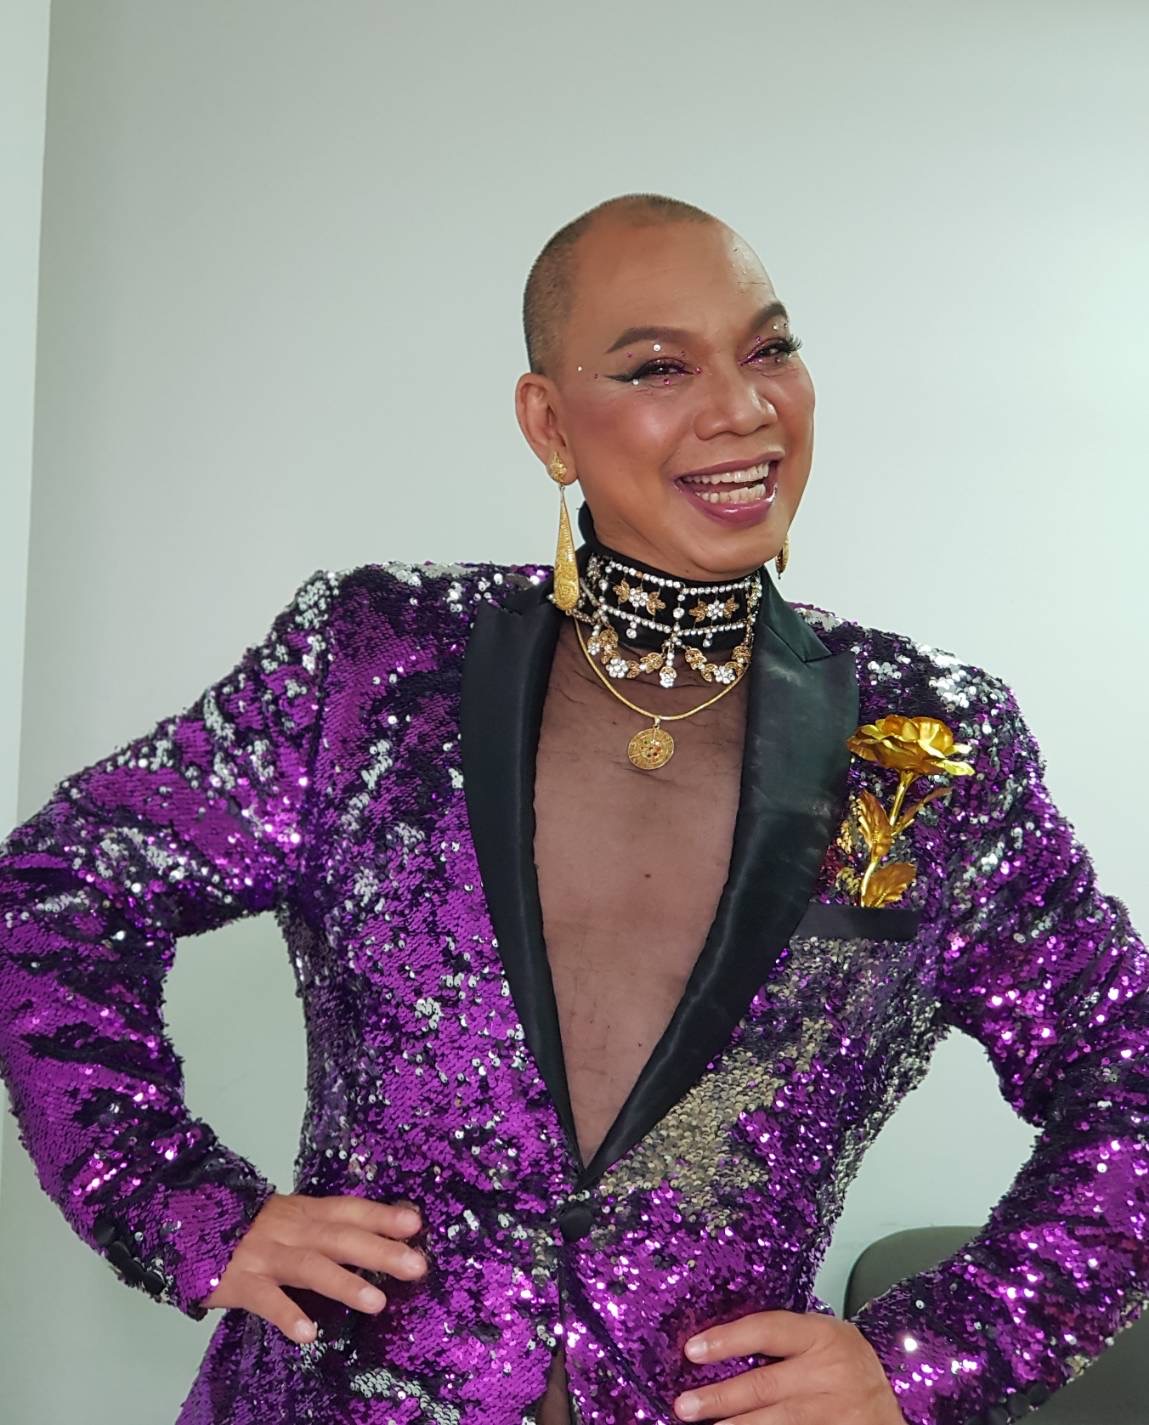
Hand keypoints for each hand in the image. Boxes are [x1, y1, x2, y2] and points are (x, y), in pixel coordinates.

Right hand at [201, 1192, 427, 1343]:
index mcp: (305, 1213)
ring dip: (344, 1283)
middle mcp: (291, 1231)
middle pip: (340, 1237)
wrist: (187, 1220)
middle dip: (379, 1251)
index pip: (349, 1210)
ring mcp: (266, 1255)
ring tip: (376, 1302)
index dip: (381, 1215)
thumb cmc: (250, 1228)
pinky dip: (286, 1314)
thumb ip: (327, 1225)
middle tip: (416, 1266)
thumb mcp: (291, 1218)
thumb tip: (380, 1234)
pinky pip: (266, 1300)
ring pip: (309, 1267)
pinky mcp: (240, 1282)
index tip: (416, 1223)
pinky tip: (308, 1334)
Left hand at [673, 1310, 907, 1423]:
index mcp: (825, 1335)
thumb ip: (788, 1343)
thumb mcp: (827, 1343)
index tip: (692, 1350)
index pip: (767, 1329)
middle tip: (685, 1405)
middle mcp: (832, 1371)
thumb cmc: (851, 1373)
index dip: (727, 1339)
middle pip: (764, 1384)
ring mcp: (836, 1411)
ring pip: (776, 1421)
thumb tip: (722, 1347)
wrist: (891, 1416)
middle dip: (720, 1397)